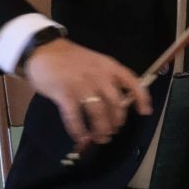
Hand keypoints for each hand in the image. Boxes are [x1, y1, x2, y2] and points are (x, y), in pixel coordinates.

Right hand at [24, 37, 151, 145]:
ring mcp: (82, 85)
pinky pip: (75, 118)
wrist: (43, 50)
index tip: (145, 112)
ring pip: (99, 114)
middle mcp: (99, 76)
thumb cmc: (70, 59)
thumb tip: (116, 105)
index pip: (132, 82)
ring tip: (99, 138)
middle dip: (116, 122)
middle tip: (112, 132)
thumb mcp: (95, 63)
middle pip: (116, 104)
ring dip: (100, 130)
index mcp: (109, 66)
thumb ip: (106, 79)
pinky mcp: (65, 94)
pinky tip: (80, 138)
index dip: (141, 98)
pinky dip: (79, 131)